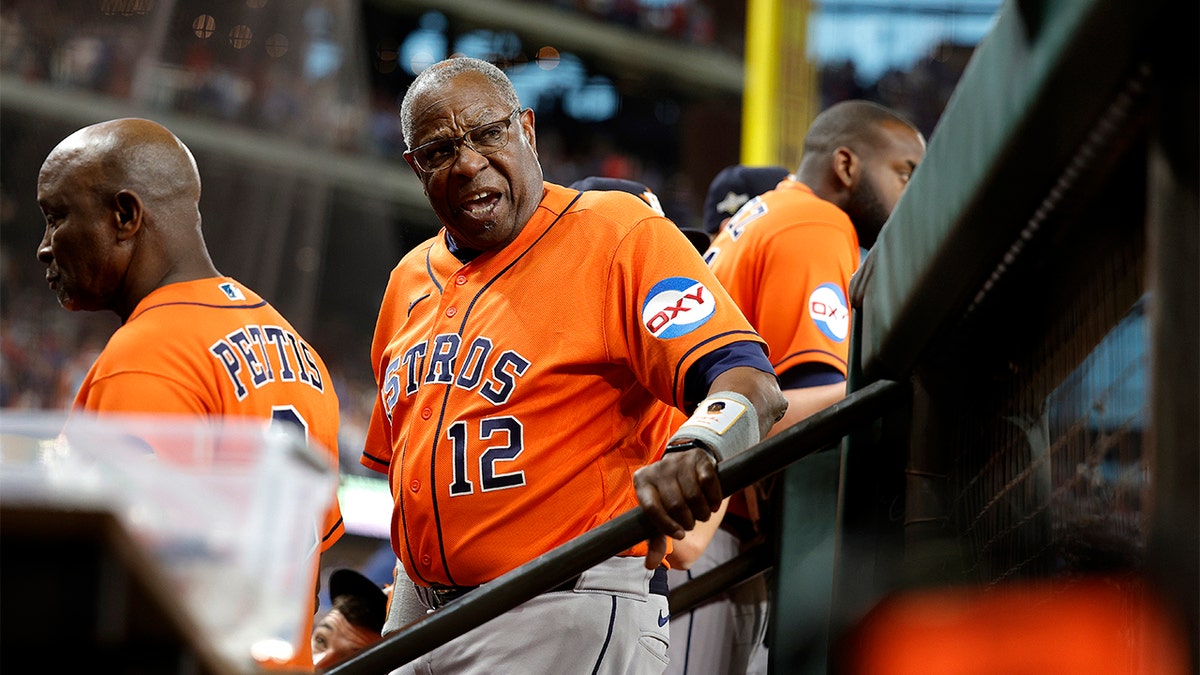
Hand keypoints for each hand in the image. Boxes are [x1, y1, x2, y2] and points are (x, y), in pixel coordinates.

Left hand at [633, 446, 722, 568]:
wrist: (686, 465)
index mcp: (642, 482)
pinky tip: (713, 505)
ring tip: (702, 515)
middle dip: (687, 521)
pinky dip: (714, 499)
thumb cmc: (670, 495)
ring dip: (702, 513)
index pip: (651, 509)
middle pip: (675, 504)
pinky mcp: (699, 458)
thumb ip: (655, 539)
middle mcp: (658, 469)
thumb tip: (650, 565)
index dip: (667, 526)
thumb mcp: (660, 514)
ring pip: (694, 495)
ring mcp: (678, 461)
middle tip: (691, 523)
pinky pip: (708, 482)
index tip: (680, 535)